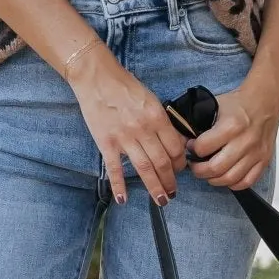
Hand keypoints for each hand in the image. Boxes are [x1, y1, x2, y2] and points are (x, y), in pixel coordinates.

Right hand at [69, 39, 188, 204]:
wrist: (97, 78)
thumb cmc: (126, 87)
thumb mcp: (151, 100)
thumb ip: (162, 121)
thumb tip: (174, 143)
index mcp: (158, 117)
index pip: (176, 148)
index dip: (181, 163)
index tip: (181, 171)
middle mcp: (144, 130)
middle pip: (163, 162)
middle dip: (170, 181)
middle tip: (173, 193)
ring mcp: (124, 138)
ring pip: (144, 168)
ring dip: (155, 187)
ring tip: (161, 200)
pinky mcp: (106, 143)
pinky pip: (114, 169)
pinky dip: (119, 186)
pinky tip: (123, 199)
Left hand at [187, 72, 278, 190]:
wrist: (265, 101)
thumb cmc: (238, 104)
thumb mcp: (215, 105)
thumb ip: (198, 122)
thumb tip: (182, 138)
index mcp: (231, 126)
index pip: (203, 148)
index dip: (192, 149)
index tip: (190, 147)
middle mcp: (245, 141)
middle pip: (215, 168)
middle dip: (199, 170)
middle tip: (195, 165)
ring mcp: (255, 153)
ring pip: (230, 179)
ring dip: (214, 179)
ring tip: (208, 172)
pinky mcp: (263, 160)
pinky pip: (247, 182)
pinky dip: (233, 184)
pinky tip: (226, 176)